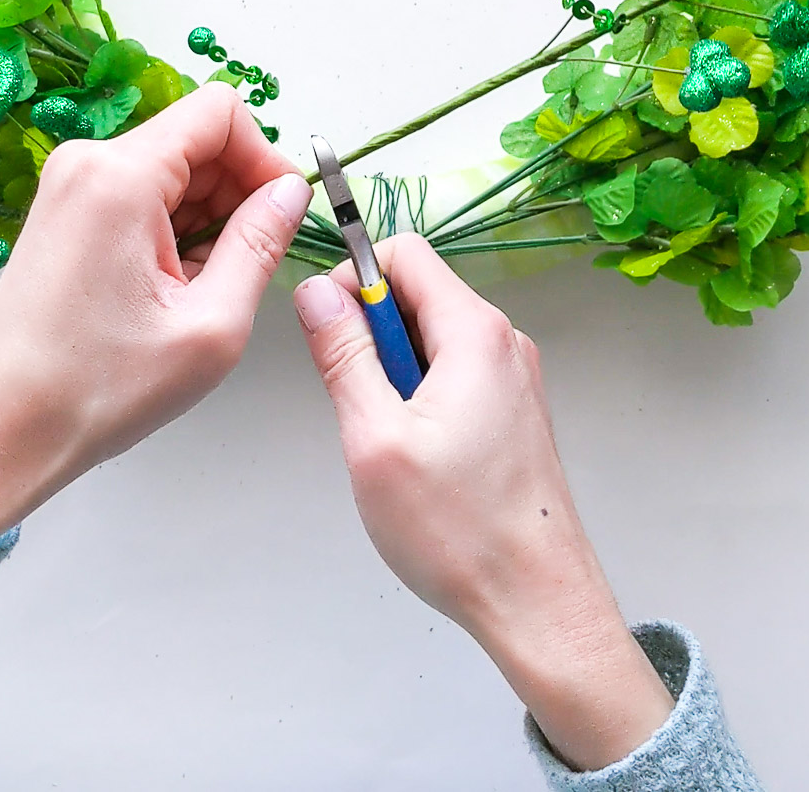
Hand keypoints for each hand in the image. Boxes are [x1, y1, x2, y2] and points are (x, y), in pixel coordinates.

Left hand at [0, 83, 311, 550]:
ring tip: (202, 288)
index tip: (283, 209)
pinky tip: (174, 287)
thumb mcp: (211, 325)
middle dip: (237, 193)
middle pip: (197, 139)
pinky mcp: (69, 212)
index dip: (265, 157)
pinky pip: (144, 195)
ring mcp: (73, 187)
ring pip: (174, 169)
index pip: (220, 111)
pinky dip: (174, 230)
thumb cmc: (92, 390)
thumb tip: (291, 194)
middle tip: (249, 262)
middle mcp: (89, 165)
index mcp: (120, 178)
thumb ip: (261, 244)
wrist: (5, 428)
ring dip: (207, 218)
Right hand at [294, 234, 673, 771]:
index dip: (353, 279)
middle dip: (372, 334)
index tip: (329, 331)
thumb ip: (343, 355)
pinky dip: (421, 398)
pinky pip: (454, 373)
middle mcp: (503, 342)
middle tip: (360, 405)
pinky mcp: (513, 411)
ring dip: (394, 372)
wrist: (539, 602)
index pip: (404, 253)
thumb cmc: (461, 532)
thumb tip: (314, 293)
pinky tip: (417, 457)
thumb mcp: (375, 439)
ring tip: (390, 442)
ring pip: (432, 339)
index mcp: (475, 333)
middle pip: (418, 294)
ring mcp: (513, 377)